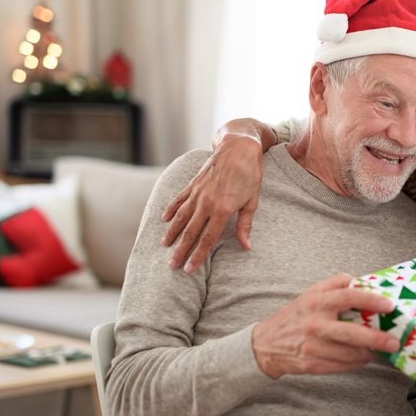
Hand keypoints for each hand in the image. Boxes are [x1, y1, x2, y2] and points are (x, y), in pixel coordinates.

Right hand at [161, 131, 263, 272]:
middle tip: (171, 265)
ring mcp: (198, 192)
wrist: (239, 147)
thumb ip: (245, 225)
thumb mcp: (252, 201)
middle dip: (180, 250)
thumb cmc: (250, 175)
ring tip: (164, 245)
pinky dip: (170, 209)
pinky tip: (163, 219)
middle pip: (191, 232)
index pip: (208, 239)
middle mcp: (207, 203)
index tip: (189, 268)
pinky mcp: (194, 183)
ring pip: (181, 217)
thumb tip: (246, 246)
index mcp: (223, 210)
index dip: (198, 255)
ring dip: (172, 232)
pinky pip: (179, 199)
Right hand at [251, 273, 401, 378]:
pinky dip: (356, 363)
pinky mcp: (312, 365)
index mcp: (316, 302)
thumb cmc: (294, 316)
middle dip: (377, 339)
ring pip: (349, 354)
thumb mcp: (310, 293)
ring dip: (369, 354)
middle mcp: (314, 324)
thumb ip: (334, 284)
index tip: (389, 306)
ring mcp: (313, 346)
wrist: (265, 344)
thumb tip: (359, 280)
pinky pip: (341, 366)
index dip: (371, 301)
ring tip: (380, 351)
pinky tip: (363, 358)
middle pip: (352, 333)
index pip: (349, 297)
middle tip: (394, 342)